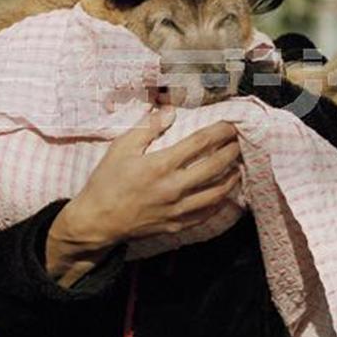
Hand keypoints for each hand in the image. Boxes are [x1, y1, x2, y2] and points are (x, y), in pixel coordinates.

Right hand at [46, 105, 242, 277]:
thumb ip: (147, 127)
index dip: (219, 132)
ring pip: (216, 193)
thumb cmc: (106, 182)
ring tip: (238, 166)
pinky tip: (225, 194)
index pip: (200, 143)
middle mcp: (173, 188)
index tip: (231, 124)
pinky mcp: (176, 225)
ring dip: (232, 177)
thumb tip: (169, 111)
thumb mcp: (121, 148)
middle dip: (232, 151)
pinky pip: (206, 214)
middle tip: (240, 142)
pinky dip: (220, 203)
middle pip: (215, 166)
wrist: (96, 221)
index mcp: (160, 165)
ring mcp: (177, 209)